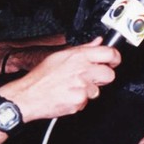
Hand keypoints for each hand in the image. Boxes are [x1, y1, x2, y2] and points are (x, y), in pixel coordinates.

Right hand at [0, 37, 118, 121]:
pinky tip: (67, 96)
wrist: (28, 95)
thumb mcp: (61, 56)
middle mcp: (82, 70)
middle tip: (90, 78)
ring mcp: (82, 86)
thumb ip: (83, 48)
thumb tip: (98, 42)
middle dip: (103, 78)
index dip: (115, 58)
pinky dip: (79, 101)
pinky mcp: (79, 101)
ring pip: (97, 90)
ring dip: (88, 91)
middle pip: (110, 74)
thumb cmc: (42, 77)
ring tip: (72, 88)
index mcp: (78, 56)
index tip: (114, 61)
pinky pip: (86, 102)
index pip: (109, 53)